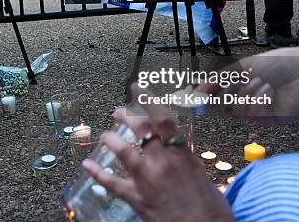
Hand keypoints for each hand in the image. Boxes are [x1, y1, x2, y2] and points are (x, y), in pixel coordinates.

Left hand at [82, 108, 233, 221]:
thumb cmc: (212, 210)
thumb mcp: (201, 176)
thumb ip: (185, 161)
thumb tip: (179, 154)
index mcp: (182, 154)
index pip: (163, 118)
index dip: (148, 100)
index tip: (138, 89)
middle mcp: (162, 162)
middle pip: (140, 129)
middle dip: (126, 115)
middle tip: (118, 111)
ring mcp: (147, 179)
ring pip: (123, 151)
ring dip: (111, 139)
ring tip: (105, 134)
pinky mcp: (137, 198)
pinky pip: (112, 183)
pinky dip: (97, 173)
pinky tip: (87, 165)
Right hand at [196, 46, 298, 125]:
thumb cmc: (277, 64)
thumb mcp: (243, 67)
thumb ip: (219, 79)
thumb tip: (198, 89)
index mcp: (238, 88)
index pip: (214, 97)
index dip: (205, 97)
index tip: (196, 96)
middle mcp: (245, 101)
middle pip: (222, 107)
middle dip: (228, 92)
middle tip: (237, 81)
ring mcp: (257, 112)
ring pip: (237, 111)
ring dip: (248, 94)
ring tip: (262, 82)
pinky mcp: (269, 120)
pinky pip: (254, 114)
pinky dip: (259, 100)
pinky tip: (270, 90)